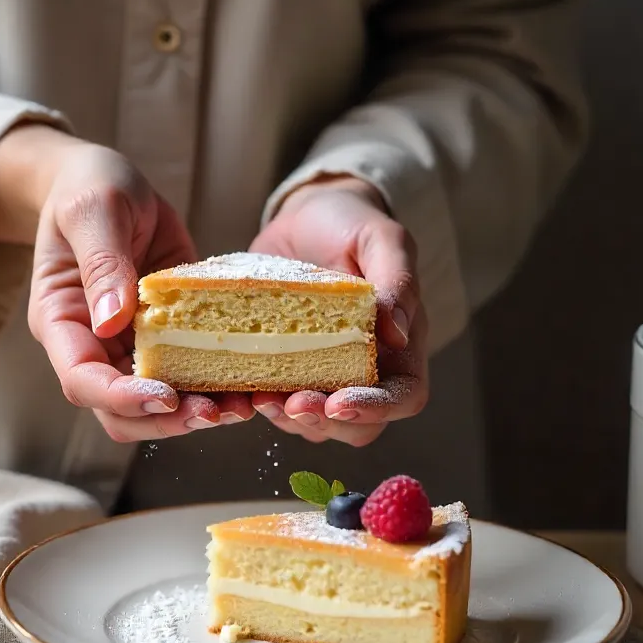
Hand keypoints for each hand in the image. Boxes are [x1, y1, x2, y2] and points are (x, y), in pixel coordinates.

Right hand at [0, 125, 253, 440]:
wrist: (110, 180)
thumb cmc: (90, 188)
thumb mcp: (95, 209)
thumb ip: (102, 262)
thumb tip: (112, 321)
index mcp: (62, 321)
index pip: (82, 380)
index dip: (120, 397)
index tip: (163, 395)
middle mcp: (95, 345)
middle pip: (120, 412)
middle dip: (165, 420)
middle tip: (216, 412)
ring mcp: (132, 346)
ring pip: (157, 407)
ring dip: (198, 414)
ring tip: (244, 406)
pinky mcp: (170, 337)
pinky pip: (192, 376)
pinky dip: (220, 387)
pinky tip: (254, 385)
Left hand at [248, 176, 427, 445]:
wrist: (305, 217)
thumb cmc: (351, 225)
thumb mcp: (380, 238)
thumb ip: (396, 280)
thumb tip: (396, 334)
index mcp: (400, 347)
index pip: (403, 396)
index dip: (375, 408)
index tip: (338, 402)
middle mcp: (365, 370)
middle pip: (357, 425)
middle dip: (323, 421)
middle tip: (291, 403)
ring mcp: (323, 375)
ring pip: (314, 424)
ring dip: (287, 419)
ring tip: (260, 396)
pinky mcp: (284, 370)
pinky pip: (275, 403)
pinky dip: (258, 402)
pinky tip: (238, 388)